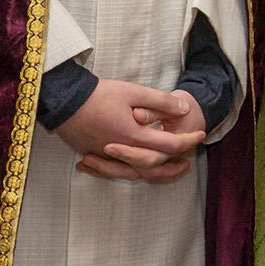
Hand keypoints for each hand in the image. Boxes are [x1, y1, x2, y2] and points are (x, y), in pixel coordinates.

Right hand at [58, 79, 205, 182]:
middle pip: (154, 166)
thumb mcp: (133, 91)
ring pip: (134, 173)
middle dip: (173, 166)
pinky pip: (115, 171)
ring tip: (165, 170)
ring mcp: (106, 156)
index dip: (188, 140)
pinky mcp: (93, 155)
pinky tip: (133, 168)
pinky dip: (128, 172)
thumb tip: (184, 109)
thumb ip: (160, 102)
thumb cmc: (98, 95)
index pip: (169, 144)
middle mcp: (122, 152)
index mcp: (135, 136)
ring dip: (153, 173)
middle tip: (188, 162)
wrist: (63, 100)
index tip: (201, 134)